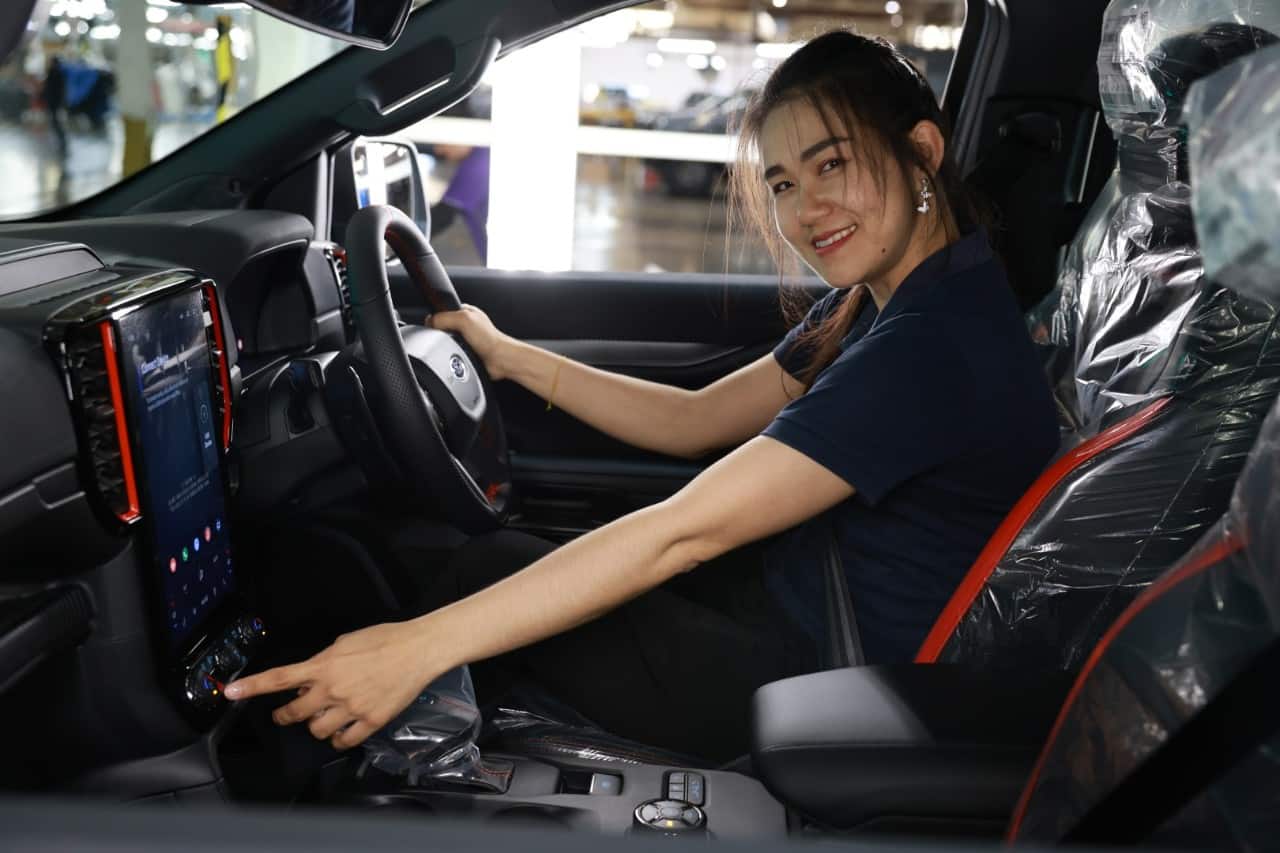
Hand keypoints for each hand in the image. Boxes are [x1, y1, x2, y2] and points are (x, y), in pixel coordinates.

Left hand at [224, 619, 440, 749]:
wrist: (417, 650)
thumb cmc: (386, 639)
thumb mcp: (346, 641)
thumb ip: (325, 660)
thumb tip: (314, 673)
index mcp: (324, 665)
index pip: (279, 678)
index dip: (251, 687)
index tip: (231, 693)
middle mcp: (332, 689)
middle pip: (294, 713)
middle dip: (286, 715)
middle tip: (286, 714)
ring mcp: (350, 708)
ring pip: (317, 730)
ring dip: (316, 725)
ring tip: (325, 717)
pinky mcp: (369, 721)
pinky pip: (343, 740)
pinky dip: (338, 738)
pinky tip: (342, 729)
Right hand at [429, 304, 513, 379]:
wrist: (500, 360)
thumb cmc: (489, 339)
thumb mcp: (463, 319)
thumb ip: (443, 318)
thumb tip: (429, 323)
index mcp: (465, 311)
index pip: (441, 311)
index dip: (436, 319)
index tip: (435, 326)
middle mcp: (466, 324)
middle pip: (442, 328)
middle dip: (442, 334)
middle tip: (449, 339)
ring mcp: (466, 339)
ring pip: (446, 342)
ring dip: (448, 346)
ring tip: (457, 348)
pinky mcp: (466, 352)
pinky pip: (451, 353)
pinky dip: (453, 355)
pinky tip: (459, 355)